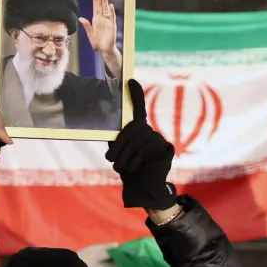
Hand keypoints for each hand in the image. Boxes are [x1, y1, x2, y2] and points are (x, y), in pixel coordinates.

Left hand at [79, 0, 121, 77]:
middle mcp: (102, 20)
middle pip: (101, 7)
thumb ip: (87, 26)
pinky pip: (112, 18)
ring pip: (107, 10)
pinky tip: (110, 6)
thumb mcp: (90, 35)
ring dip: (105, 3)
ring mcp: (108, 22)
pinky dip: (111, 12)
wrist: (104, 51)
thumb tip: (80, 18)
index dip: (96, 1)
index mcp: (96, 21)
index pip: (96, 8)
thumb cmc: (97, 44)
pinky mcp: (112, 26)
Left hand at [105, 79, 176, 210]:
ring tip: (122, 168)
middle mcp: (148, 130)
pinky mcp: (165, 147)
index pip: (137, 109)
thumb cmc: (127, 167)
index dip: (135, 95)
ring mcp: (158, 138)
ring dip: (125, 158)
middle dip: (119, 146)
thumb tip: (101, 119)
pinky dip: (136, 162)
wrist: (142, 186)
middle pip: (132, 129)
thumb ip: (115, 137)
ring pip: (136, 141)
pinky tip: (138, 168)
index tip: (131, 80)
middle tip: (112, 161)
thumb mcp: (118, 150)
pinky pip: (145, 150)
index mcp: (136, 129)